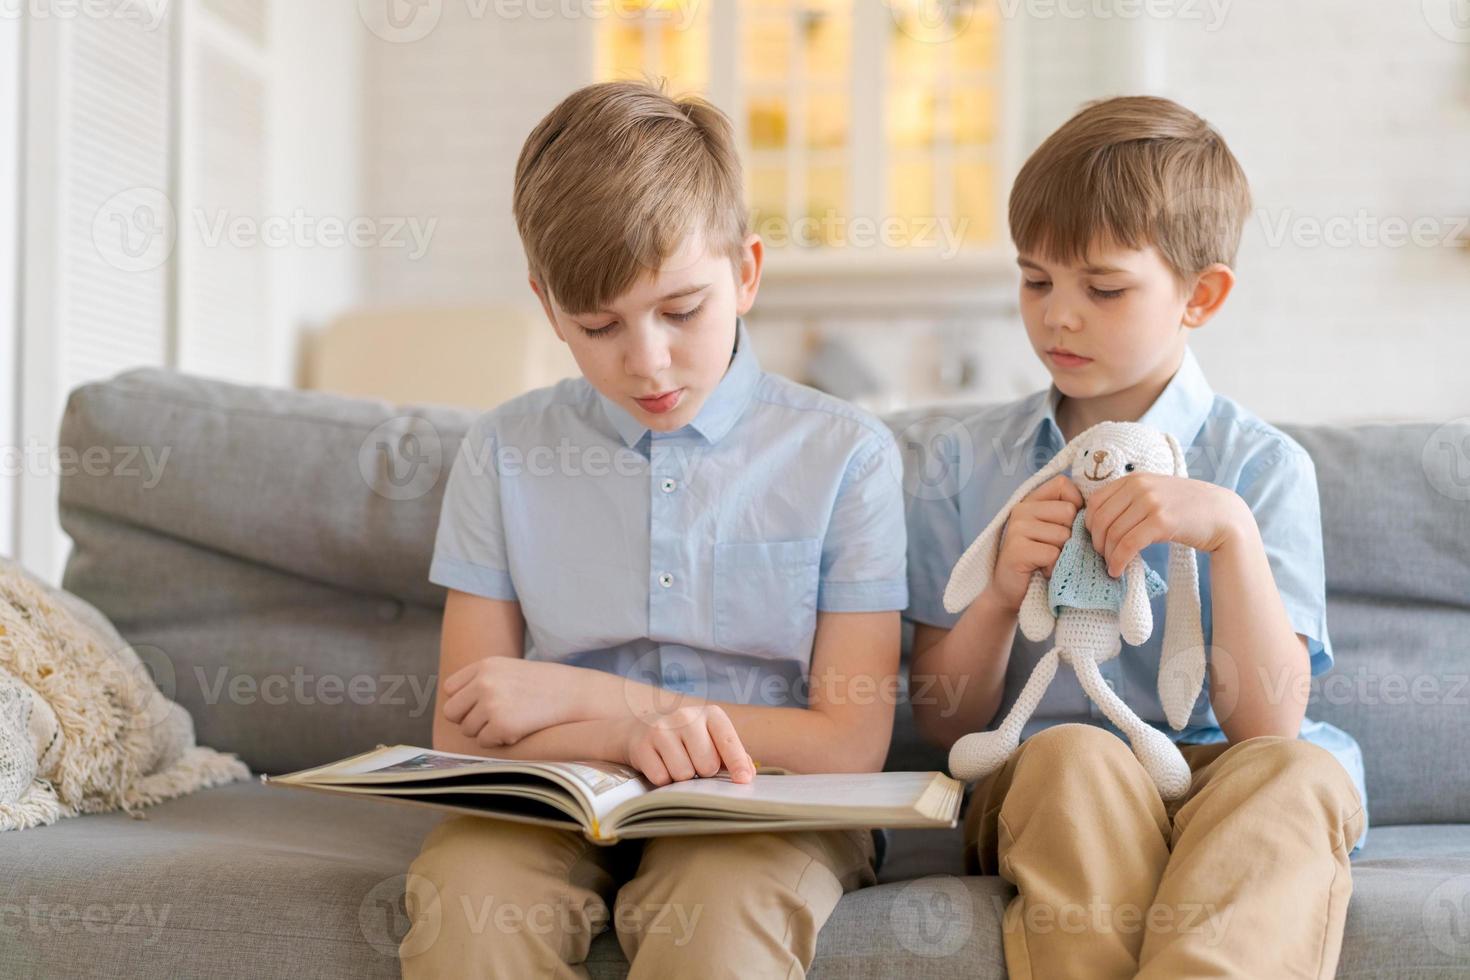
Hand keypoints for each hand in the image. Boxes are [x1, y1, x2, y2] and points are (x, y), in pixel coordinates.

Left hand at [441, 657, 570, 747]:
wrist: (574, 694)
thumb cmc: (543, 685)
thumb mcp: (509, 671)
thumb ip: (481, 682)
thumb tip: (455, 708)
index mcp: (485, 666)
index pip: (451, 689)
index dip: (464, 701)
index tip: (480, 705)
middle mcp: (484, 682)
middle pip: (452, 712)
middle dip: (468, 719)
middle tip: (493, 719)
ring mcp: (491, 704)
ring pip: (468, 730)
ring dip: (485, 731)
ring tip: (511, 721)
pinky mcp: (501, 726)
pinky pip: (484, 742)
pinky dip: (498, 741)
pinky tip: (518, 729)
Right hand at [619, 705, 754, 785]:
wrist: (639, 730)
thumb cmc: (685, 738)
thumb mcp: (711, 738)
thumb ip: (733, 754)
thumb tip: (748, 774)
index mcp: (710, 714)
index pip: (728, 741)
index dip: (737, 763)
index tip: (742, 780)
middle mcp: (686, 716)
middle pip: (707, 764)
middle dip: (703, 773)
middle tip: (694, 764)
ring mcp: (661, 729)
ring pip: (684, 774)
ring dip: (682, 778)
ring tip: (676, 763)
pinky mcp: (641, 746)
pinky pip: (661, 778)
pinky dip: (663, 780)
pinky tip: (661, 766)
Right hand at [986, 474, 1083, 613]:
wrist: (1013, 593)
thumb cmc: (1040, 560)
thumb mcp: (1054, 531)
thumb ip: (1068, 515)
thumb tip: (1099, 507)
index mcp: (1031, 501)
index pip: (1063, 484)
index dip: (1075, 503)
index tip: (1068, 524)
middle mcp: (1021, 509)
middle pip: (1068, 511)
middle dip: (1070, 534)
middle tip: (1054, 548)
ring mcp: (1017, 529)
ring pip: (1063, 534)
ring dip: (1062, 554)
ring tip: (1047, 561)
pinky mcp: (1017, 550)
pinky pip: (1053, 554)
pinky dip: (1053, 567)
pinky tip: (1042, 571)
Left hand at [1084, 473, 1251, 576]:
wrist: (1224, 515)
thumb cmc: (1187, 508)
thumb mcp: (1155, 494)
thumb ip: (1130, 500)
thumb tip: (1099, 521)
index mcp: (1133, 479)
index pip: (1095, 502)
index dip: (1089, 525)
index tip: (1096, 540)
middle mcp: (1139, 487)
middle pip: (1100, 519)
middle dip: (1096, 543)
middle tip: (1102, 557)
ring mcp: (1150, 502)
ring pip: (1113, 534)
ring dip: (1108, 556)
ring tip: (1112, 567)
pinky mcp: (1162, 521)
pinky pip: (1128, 544)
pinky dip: (1118, 561)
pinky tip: (1118, 571)